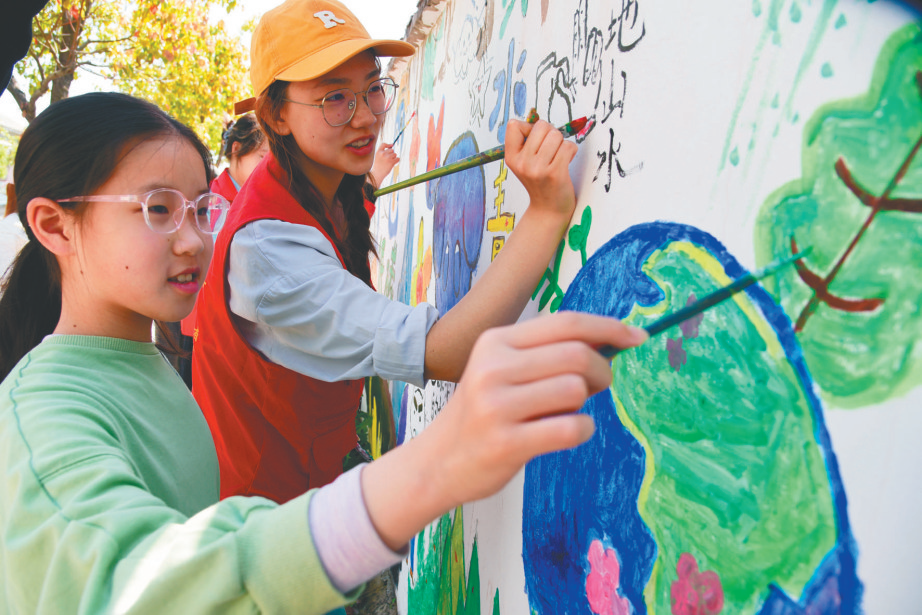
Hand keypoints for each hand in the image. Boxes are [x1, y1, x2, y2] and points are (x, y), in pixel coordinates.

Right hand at [360, 312, 648, 551]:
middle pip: (576, 354)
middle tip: (597, 387)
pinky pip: (571, 428)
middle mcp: (493, 368)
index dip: (608, 328)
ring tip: (566, 413)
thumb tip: (609, 340)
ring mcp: (496, 406)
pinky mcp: (506, 443)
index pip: (565, 323)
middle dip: (601, 371)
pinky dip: (581, 430)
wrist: (437, 462)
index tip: (637, 337)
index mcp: (495, 342)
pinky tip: (566, 433)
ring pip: (575, 390)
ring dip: (585, 404)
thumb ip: (545, 353)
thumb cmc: (481, 413)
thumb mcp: (499, 370)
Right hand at [370, 142, 398, 185]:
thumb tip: (392, 147)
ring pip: (395, 154)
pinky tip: (392, 164)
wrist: (377, 174)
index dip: (388, 144)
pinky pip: (398, 158)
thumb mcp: (378, 157)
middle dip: (391, 154)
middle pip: (391, 150)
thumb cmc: (378, 166)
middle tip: (388, 159)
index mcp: (378, 152)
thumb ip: (383, 152)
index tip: (392, 145)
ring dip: (394, 158)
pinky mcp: (392, 162)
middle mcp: (383, 153)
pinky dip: (396, 161)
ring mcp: (387, 157)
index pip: (384, 144)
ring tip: (389, 162)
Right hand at [503, 119, 577, 220]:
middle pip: (541, 126)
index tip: (536, 141)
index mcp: (511, 157)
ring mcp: (538, 169)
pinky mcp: (555, 173)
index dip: (529, 127)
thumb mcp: (525, 162)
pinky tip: (566, 161)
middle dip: (551, 133)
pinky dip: (571, 151)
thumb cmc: (540, 180)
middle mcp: (522, 163)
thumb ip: (528, 141)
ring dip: (562, 143)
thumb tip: (540, 121)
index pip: (513, 125)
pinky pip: (568, 147)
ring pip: (556, 135)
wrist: (549, 209)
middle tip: (551, 149)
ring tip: (558, 157)